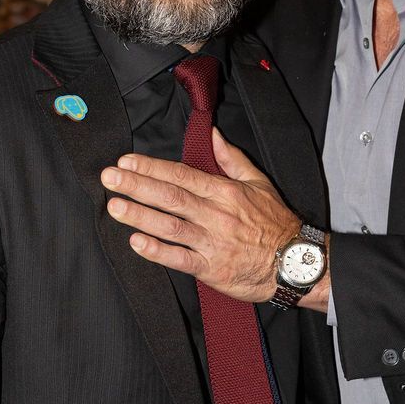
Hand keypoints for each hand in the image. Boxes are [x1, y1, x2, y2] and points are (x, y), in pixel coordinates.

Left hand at [101, 130, 308, 304]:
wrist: (295, 263)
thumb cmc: (275, 223)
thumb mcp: (258, 183)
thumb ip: (231, 158)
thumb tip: (213, 134)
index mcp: (224, 192)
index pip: (182, 175)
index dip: (152, 168)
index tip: (127, 161)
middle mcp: (216, 215)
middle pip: (171, 197)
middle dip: (137, 185)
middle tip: (110, 177)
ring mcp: (213, 242)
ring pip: (171, 226)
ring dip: (140, 215)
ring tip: (115, 207)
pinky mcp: (212, 269)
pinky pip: (181, 259)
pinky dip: (158, 251)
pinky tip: (137, 242)